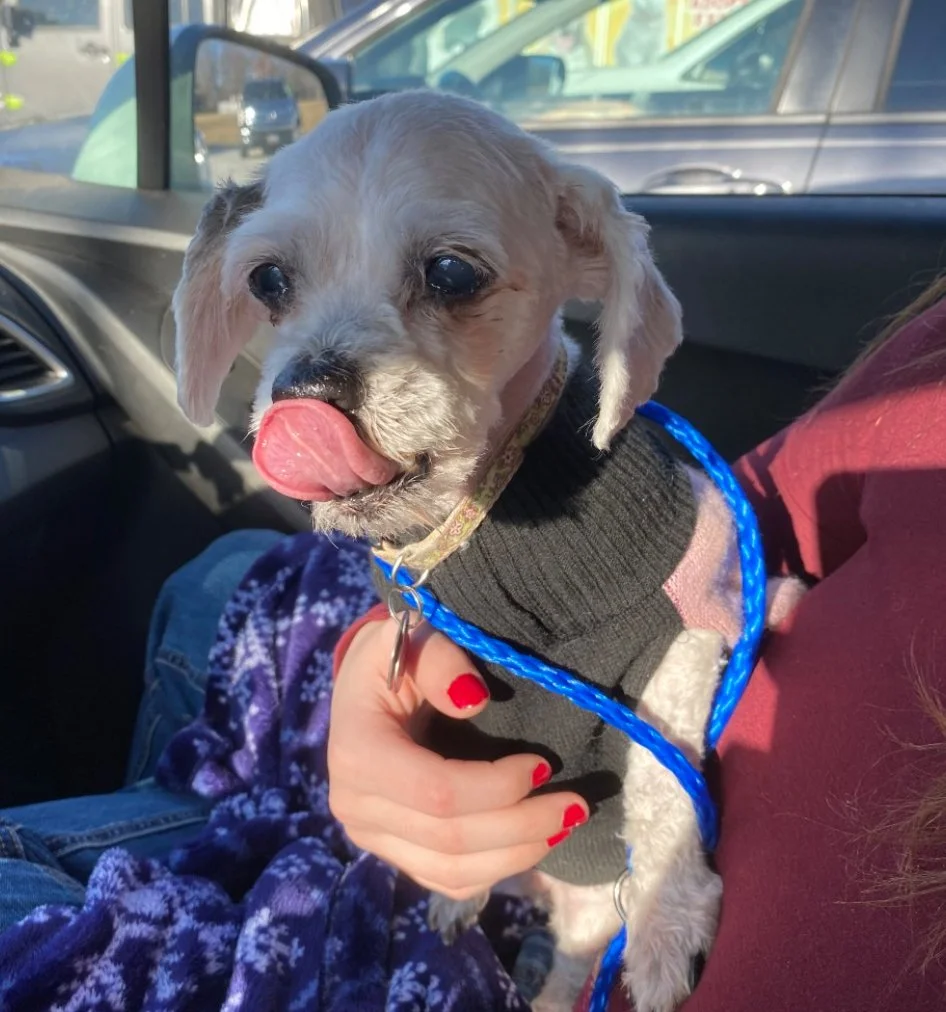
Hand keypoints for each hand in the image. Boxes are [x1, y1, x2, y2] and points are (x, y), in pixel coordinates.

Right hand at [328, 617, 588, 899]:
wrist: (369, 689)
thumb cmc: (398, 657)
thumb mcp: (413, 636)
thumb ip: (440, 659)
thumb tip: (473, 699)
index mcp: (358, 753)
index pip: (436, 792)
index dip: (496, 787)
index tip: (543, 764)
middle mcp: (356, 807)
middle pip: (451, 840)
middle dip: (523, 826)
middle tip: (578, 804)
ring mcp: (372, 837)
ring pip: (453, 871)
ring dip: (519, 854)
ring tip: (565, 825)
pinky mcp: (394, 853)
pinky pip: (448, 881)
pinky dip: (497, 869)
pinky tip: (532, 843)